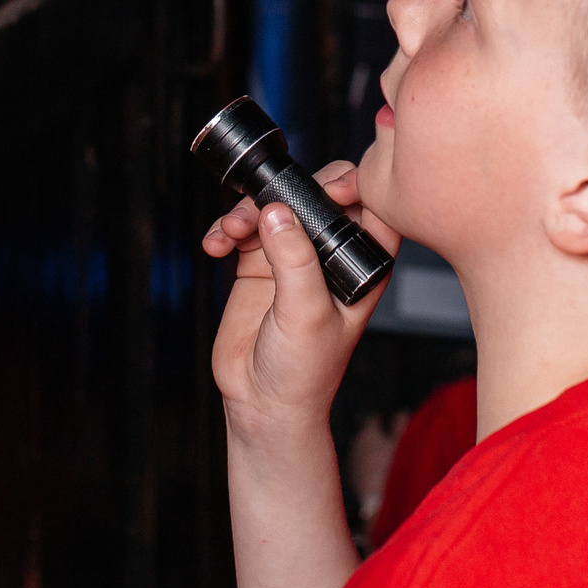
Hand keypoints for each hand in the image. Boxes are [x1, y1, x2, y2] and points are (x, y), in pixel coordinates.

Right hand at [203, 161, 398, 443]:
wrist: (262, 402)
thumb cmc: (304, 370)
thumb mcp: (306, 313)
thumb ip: (295, 259)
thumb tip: (276, 211)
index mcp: (362, 264)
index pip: (372, 206)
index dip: (356, 185)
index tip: (328, 188)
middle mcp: (331, 254)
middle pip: (320, 194)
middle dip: (291, 190)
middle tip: (269, 203)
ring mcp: (294, 254)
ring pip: (276, 204)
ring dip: (249, 209)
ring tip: (232, 231)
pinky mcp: (258, 263)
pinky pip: (242, 227)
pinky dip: (226, 228)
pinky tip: (215, 245)